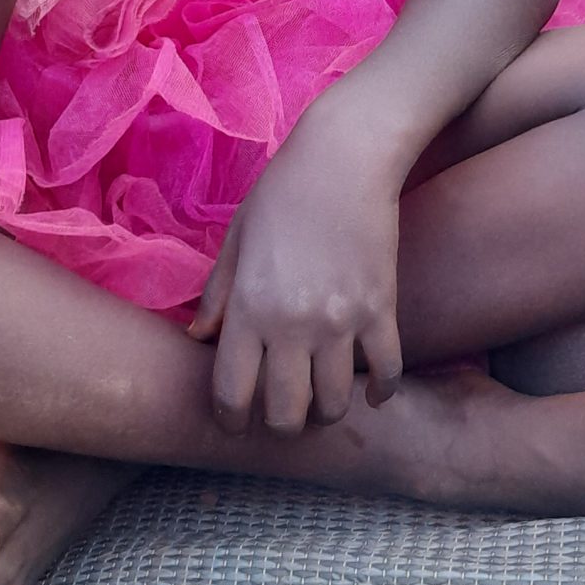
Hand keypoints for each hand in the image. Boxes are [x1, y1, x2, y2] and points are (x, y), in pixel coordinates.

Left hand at [188, 131, 402, 436]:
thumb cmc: (282, 193)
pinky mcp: (382, 309)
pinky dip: (381, 391)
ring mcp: (342, 321)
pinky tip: (372, 393)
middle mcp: (293, 324)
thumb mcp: (237, 240)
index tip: (234, 422)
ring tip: (321, 404)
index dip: (229, 420)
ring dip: (326, 413)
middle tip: (280, 415)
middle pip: (286, 414)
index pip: (232, 393)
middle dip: (279, 426)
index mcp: (250, 308)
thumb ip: (218, 296)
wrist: (345, 158)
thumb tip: (197, 339)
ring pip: (335, 404)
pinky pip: (387, 371)